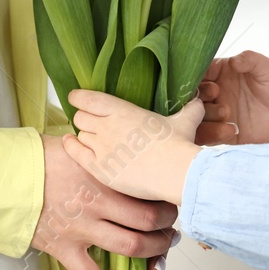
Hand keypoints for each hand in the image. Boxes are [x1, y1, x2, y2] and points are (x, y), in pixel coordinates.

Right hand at [31, 133, 178, 269]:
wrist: (2, 177)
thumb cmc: (36, 158)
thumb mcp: (76, 145)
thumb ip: (101, 153)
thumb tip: (121, 152)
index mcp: (100, 173)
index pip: (145, 186)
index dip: (162, 194)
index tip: (167, 195)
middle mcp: (96, 202)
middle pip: (146, 219)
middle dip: (165, 224)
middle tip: (171, 224)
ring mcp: (82, 229)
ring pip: (131, 245)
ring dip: (153, 250)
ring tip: (161, 248)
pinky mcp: (65, 249)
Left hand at [62, 90, 203, 204]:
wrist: (175, 171)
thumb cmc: (178, 145)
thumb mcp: (185, 121)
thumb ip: (189, 108)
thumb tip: (199, 99)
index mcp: (122, 109)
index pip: (89, 98)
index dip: (80, 98)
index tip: (76, 98)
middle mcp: (107, 125)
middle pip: (82, 117)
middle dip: (84, 119)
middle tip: (90, 123)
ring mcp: (101, 147)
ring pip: (81, 135)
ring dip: (84, 136)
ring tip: (89, 139)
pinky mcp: (99, 168)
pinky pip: (76, 153)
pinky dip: (71, 147)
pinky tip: (69, 143)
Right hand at [194, 49, 268, 146]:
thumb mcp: (267, 67)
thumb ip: (249, 59)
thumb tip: (233, 61)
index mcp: (222, 73)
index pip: (201, 72)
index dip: (200, 76)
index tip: (210, 80)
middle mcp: (217, 94)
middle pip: (193, 95)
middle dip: (200, 96)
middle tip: (216, 94)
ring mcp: (218, 114)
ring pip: (196, 117)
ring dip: (205, 115)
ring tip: (226, 113)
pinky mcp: (224, 134)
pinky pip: (208, 136)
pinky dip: (214, 133)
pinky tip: (231, 129)